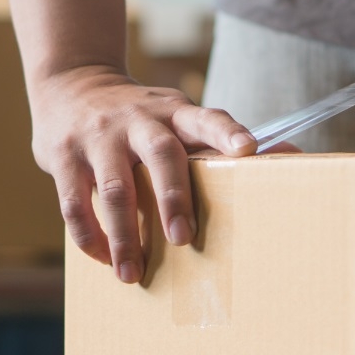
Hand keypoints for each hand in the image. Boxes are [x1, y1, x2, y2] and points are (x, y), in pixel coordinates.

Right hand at [30, 65, 257, 283]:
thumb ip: (215, 137)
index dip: (227, 132)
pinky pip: (74, 201)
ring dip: (124, 235)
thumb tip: (291, 154)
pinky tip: (102, 257)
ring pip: (114, 188)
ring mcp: (98, 136)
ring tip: (132, 272)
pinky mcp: (64, 154)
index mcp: (173, 111)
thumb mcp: (175, 113)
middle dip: (173, 198)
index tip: (247, 150)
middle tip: (183, 239)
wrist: (71, 81)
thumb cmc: (139, 114)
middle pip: (160, 155)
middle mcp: (137, 120)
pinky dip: (89, 235)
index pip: (205, 118)